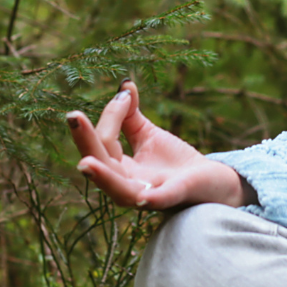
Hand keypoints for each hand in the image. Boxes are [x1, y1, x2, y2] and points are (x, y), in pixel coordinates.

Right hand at [67, 80, 247, 211]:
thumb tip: (124, 85)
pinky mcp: (175, 197)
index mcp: (120, 170)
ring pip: (120, 191)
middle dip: (86, 142)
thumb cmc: (177, 163)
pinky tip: (143, 197)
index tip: (124, 95)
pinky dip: (150, 199)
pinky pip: (159, 201)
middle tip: (73, 117)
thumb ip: (130, 116)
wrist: (213, 181)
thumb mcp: (148, 136)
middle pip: (101, 165)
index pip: (104, 143)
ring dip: (103, 177)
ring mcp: (151, 195)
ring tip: (85, 164)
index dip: (110, 116)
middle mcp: (129, 186)